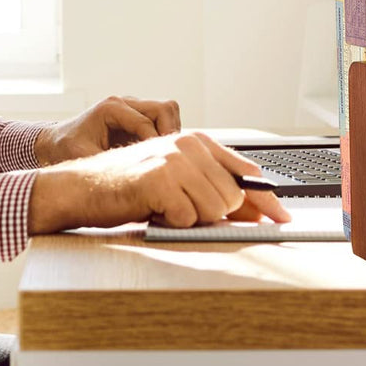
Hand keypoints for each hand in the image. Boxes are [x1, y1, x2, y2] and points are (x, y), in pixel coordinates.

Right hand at [27, 131, 292, 233]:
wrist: (82, 188)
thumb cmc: (129, 187)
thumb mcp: (177, 181)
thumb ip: (216, 190)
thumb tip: (261, 210)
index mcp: (196, 141)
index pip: (244, 172)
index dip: (265, 199)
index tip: (283, 217)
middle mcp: (188, 145)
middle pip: (232, 197)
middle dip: (213, 214)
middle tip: (182, 210)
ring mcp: (174, 160)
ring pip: (214, 209)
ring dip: (192, 220)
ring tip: (166, 209)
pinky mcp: (159, 180)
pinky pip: (188, 219)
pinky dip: (172, 224)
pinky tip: (155, 212)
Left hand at [34, 95, 181, 164]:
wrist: (54, 142)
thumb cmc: (65, 150)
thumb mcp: (83, 158)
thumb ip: (108, 163)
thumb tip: (137, 176)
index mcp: (111, 108)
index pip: (147, 123)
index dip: (156, 146)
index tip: (158, 167)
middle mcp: (124, 103)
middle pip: (164, 108)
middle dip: (170, 134)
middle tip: (169, 159)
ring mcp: (133, 107)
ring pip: (168, 111)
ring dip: (171, 132)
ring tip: (165, 157)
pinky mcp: (137, 116)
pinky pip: (163, 120)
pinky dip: (166, 135)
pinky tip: (158, 155)